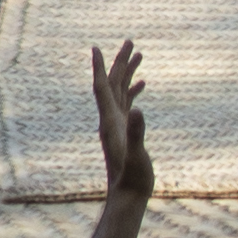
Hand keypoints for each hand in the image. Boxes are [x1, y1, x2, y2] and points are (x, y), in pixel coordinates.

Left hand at [91, 37, 152, 202]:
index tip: (96, 48)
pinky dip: (133, 90)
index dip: (99, 67)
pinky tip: (142, 86)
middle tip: (130, 41)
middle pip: (111, 84)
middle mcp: (110, 120)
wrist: (129, 196)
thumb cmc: (133, 178)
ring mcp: (116, 126)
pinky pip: (126, 104)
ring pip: (119, 92)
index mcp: (110, 121)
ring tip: (139, 55)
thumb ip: (137, 133)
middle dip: (119, 62)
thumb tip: (138, 110)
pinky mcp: (124, 132)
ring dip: (127, 73)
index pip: (102, 88)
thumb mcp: (137, 154)